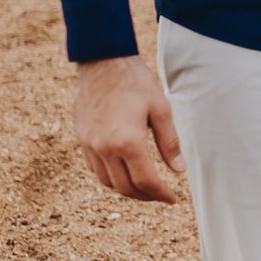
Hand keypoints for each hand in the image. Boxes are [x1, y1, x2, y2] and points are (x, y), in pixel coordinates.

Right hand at [73, 55, 184, 203]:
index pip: (146, 181)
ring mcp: (90, 144)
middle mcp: (105, 148)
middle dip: (145, 196)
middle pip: (125, 188)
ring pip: (107, 182)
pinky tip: (124, 170)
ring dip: (126, 189)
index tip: (172, 198)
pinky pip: (94, 168)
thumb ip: (169, 142)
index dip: (161, 194)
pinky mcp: (82, 138)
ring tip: (144, 186)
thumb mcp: (161, 109)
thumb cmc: (135, 82)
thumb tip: (178, 170)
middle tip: (160, 195)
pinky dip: (110, 176)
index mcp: (128, 141)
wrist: (102, 62)